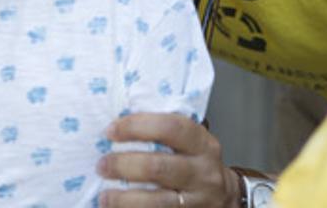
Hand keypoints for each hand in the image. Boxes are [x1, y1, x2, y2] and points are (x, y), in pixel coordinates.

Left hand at [98, 113, 240, 207]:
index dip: (137, 126)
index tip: (111, 131)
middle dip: (124, 165)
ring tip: (105, 196)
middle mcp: (203, 172)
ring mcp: (197, 200)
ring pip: (157, 201)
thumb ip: (164, 134)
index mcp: (202, 143)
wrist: (224, 198)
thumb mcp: (191, 143)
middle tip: (102, 165)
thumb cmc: (196, 164)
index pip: (171, 128)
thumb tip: (118, 126)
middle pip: (159, 167)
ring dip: (125, 199)